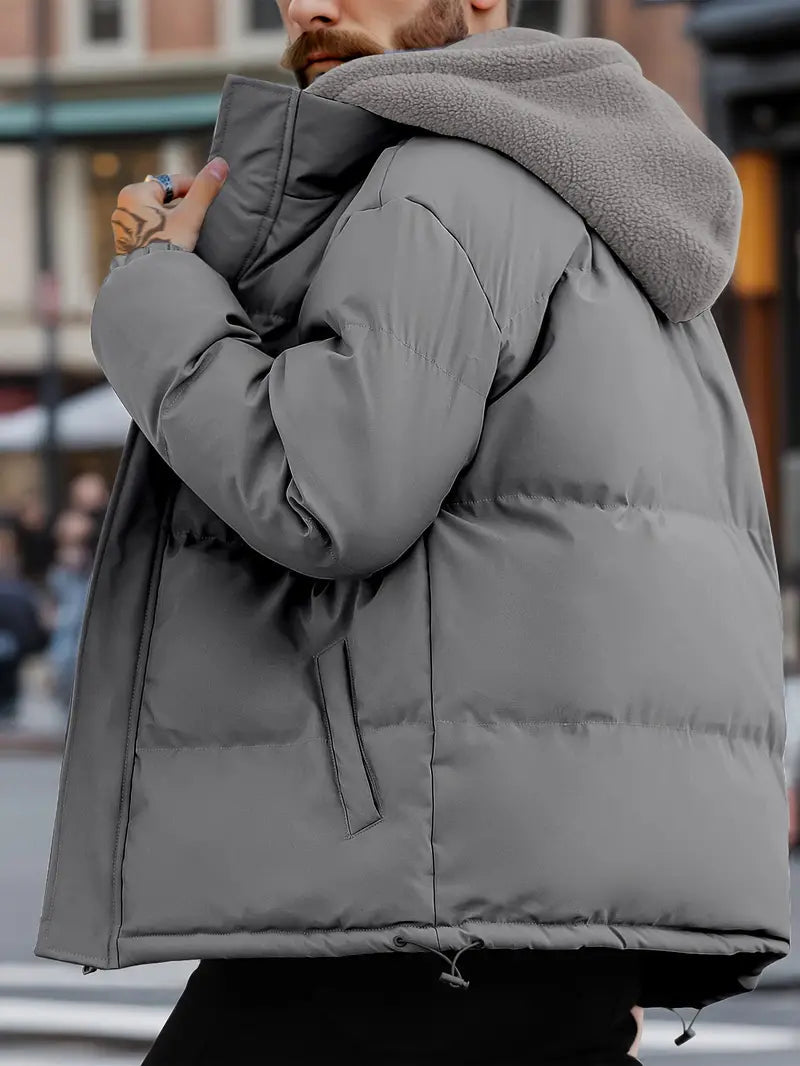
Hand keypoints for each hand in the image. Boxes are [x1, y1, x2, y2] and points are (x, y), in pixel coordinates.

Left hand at [110, 156, 228, 255]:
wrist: (152, 280)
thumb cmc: (169, 245)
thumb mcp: (190, 215)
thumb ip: (205, 189)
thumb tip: (221, 163)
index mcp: (135, 193)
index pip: (170, 183)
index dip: (193, 188)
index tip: (208, 197)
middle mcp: (123, 208)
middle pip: (162, 200)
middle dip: (181, 205)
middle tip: (199, 217)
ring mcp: (122, 229)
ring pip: (155, 217)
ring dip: (171, 220)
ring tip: (188, 232)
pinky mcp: (126, 247)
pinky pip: (148, 233)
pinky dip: (162, 234)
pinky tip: (174, 243)